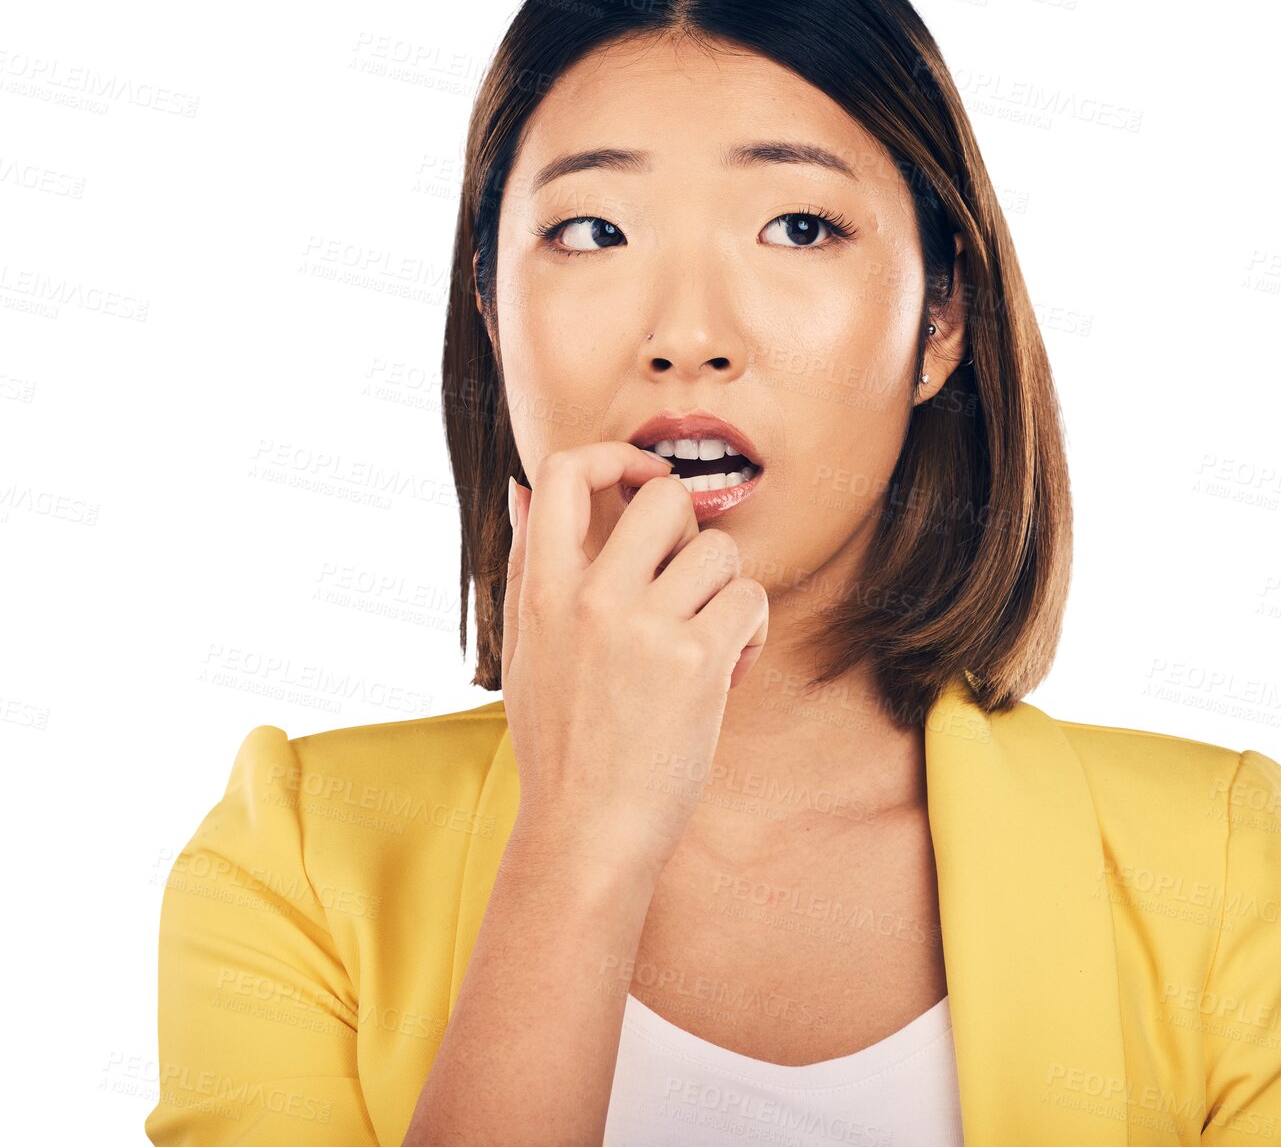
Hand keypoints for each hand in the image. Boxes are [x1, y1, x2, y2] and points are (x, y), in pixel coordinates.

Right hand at [499, 442, 768, 876]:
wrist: (587, 831)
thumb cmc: (560, 742)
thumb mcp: (523, 646)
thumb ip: (527, 563)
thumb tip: (520, 488)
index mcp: (541, 589)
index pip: (563, 471)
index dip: (612, 457)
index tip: (636, 481)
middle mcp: (591, 597)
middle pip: (664, 497)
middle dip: (689, 529)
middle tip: (684, 576)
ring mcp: (644, 627)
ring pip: (719, 548)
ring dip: (725, 589)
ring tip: (705, 638)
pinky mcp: (696, 660)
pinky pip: (750, 597)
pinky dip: (752, 629)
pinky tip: (729, 667)